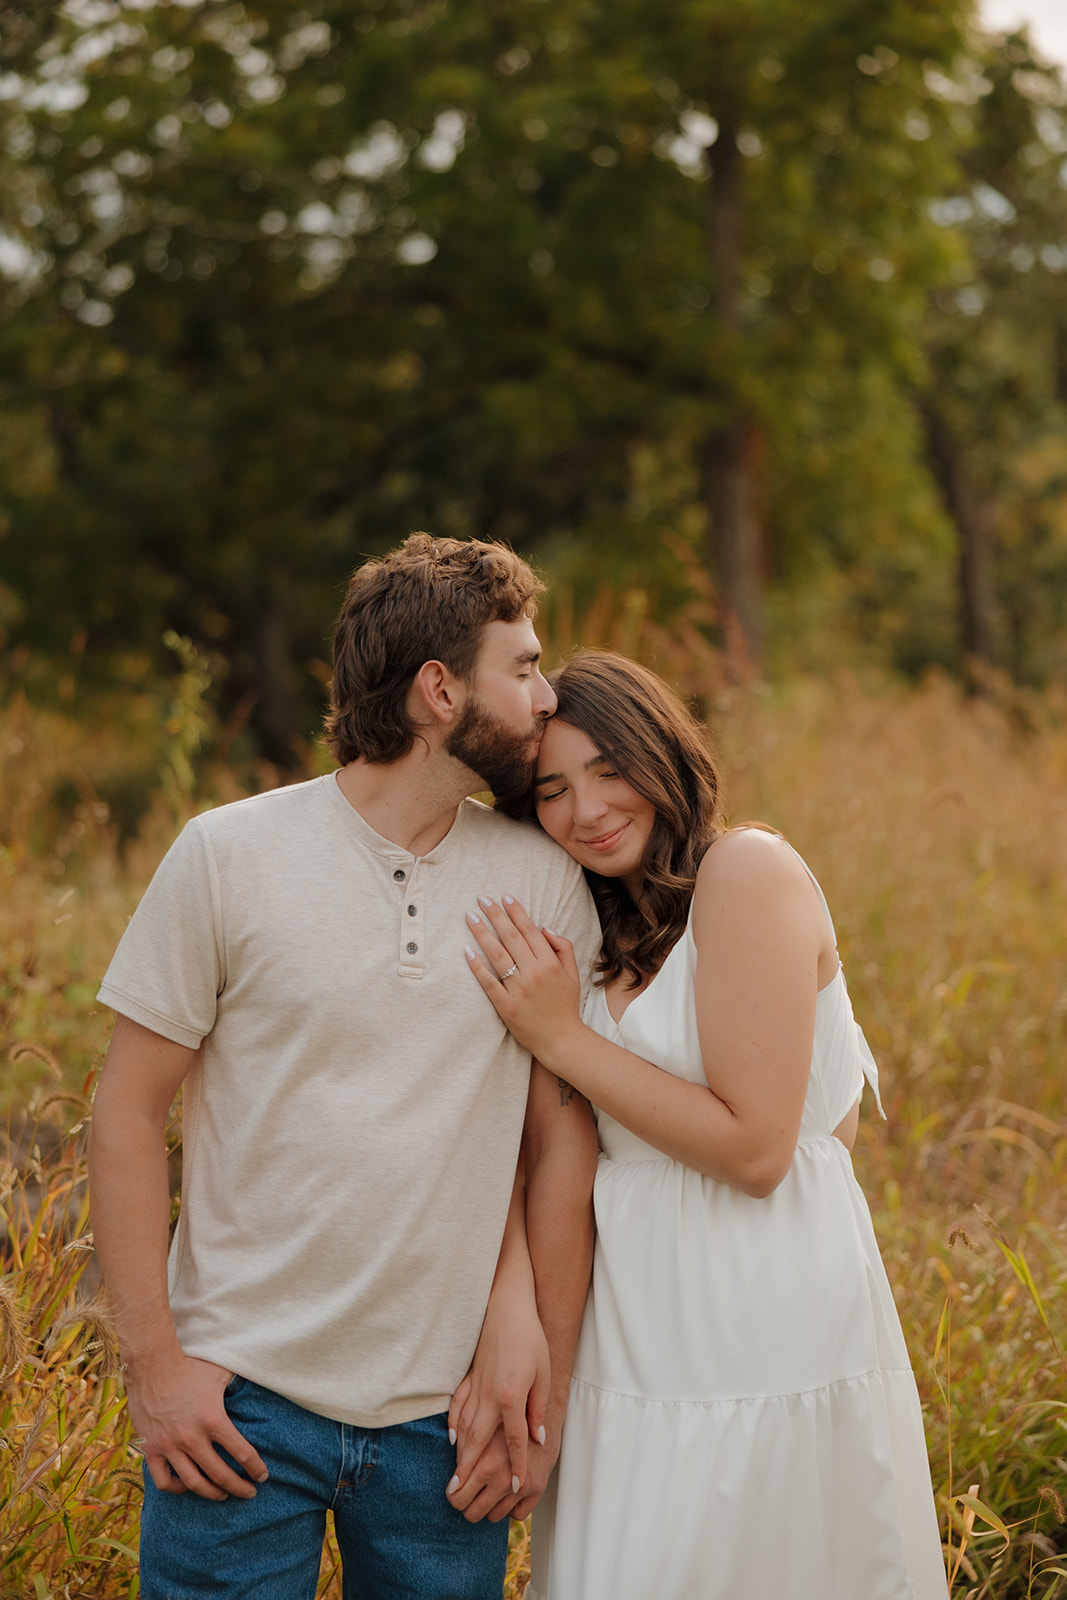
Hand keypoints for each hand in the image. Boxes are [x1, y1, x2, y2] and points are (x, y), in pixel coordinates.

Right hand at [124, 1350, 268, 1499]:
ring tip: (222, 1494)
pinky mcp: (151, 1449)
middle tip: (248, 1493)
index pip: (242, 1453)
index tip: (262, 1477)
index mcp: (213, 1420)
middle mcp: (192, 1438)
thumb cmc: (190, 1365)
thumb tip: (262, 1380)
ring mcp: (170, 1446)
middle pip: (220, 1475)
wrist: (152, 1363)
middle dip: (239, 1488)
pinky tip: (188, 1485)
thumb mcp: (221, 1372)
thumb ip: (240, 1384)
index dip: (256, 1468)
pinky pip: (164, 1481)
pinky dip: (177, 1488)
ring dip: (212, 1493)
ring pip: (194, 1483)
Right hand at [446, 1277, 549, 1517]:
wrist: (506, 1307)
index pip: (515, 1439)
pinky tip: (453, 1438)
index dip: (517, 1464)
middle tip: (460, 1495)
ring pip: (464, 1427)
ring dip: (460, 1455)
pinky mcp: (468, 1376)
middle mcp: (489, 1396)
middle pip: (478, 1442)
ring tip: (454, 1477)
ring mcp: (475, 1386)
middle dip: (471, 1471)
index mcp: (511, 1396)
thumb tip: (537, 1437)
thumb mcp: (543, 1373)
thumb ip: (538, 1407)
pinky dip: (453, 1424)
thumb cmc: (530, 1338)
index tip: (517, 1486)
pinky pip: (457, 1406)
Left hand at [446, 1421, 560, 1522]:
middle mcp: (502, 1479)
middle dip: (466, 1506)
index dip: (453, 1495)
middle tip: (467, 1496)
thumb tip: (454, 1477)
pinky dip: (510, 1509)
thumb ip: (465, 1453)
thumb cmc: (510, 1416)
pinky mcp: (537, 1488)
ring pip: (493, 1517)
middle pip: (472, 1513)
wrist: (544, 1408)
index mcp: (485, 1463)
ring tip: (487, 1492)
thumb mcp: (482, 1429)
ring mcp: (521, 1487)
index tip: (454, 1490)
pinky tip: (507, 1494)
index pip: (457, 1496)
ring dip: (488, 1507)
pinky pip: (518, 1515)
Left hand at [464, 896, 583, 1066]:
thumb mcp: (573, 973)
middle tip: (482, 899)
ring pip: (497, 955)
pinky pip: (488, 982)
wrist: (562, 1040)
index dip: (516, 912)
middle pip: (510, 938)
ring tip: (470, 917)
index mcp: (550, 963)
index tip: (504, 896)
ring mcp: (518, 989)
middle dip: (495, 915)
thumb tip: (544, 928)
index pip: (529, 930)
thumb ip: (563, 947)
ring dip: (482, 933)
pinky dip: (477, 966)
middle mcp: (534, 973)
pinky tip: (466, 951)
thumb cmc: (566, 1005)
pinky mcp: (505, 1006)